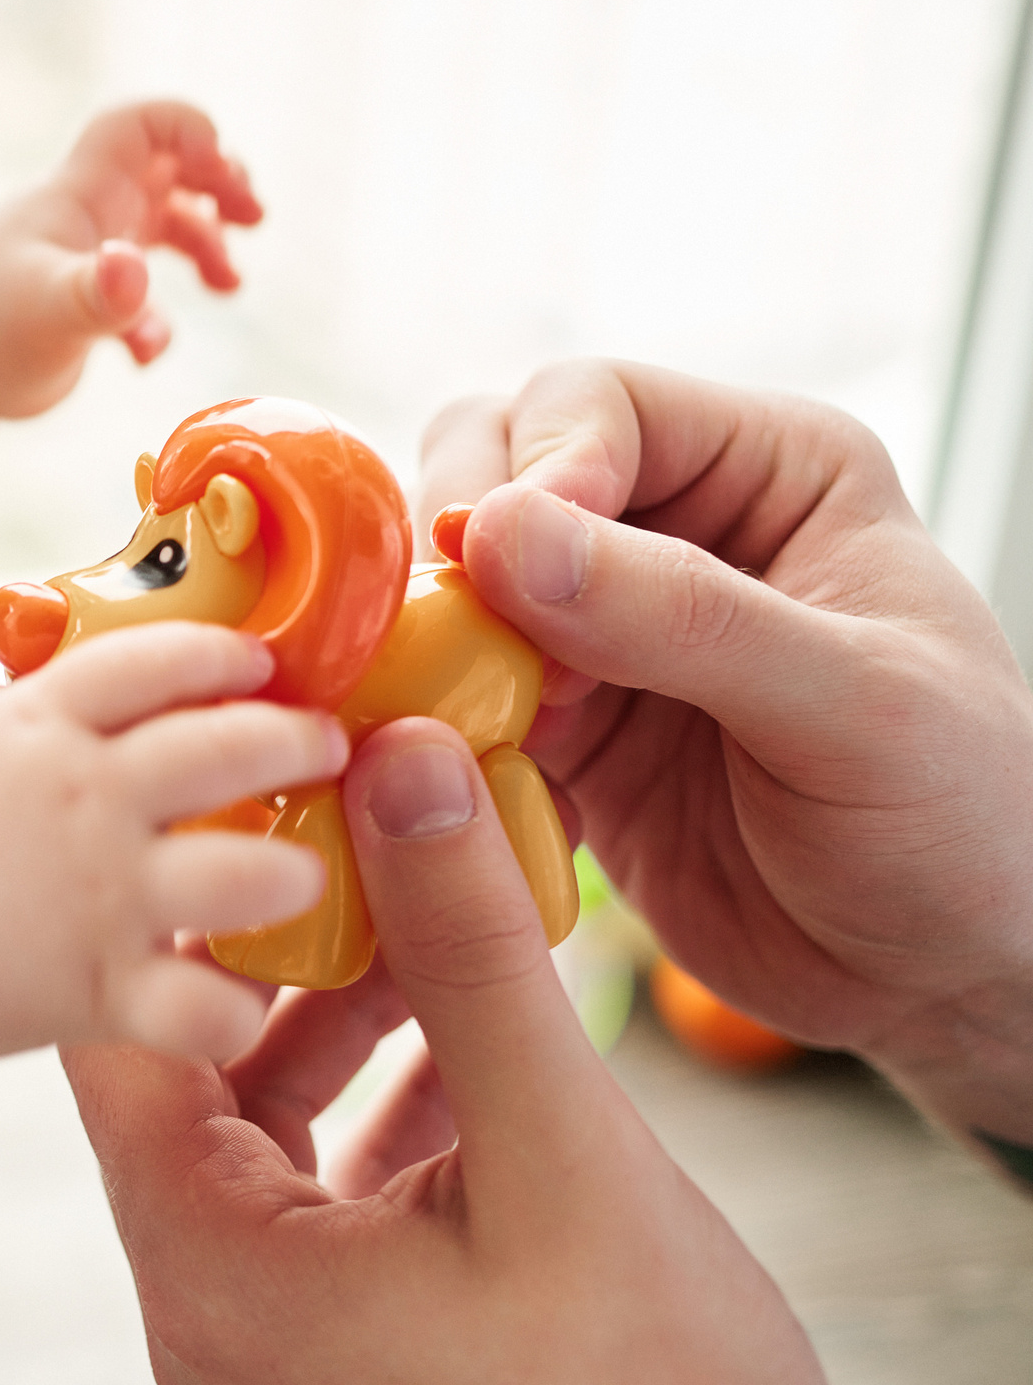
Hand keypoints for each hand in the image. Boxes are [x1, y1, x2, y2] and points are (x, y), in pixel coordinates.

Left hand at [0, 99, 261, 426]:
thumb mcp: (47, 315)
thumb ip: (96, 295)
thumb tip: (132, 272)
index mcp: (81, 195)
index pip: (142, 125)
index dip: (190, 130)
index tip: (220, 175)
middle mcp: (88, 214)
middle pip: (169, 164)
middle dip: (219, 182)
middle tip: (252, 218)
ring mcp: (86, 255)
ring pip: (164, 224)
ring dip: (206, 244)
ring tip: (229, 284)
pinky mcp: (80, 301)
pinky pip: (138, 291)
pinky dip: (158, 317)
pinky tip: (144, 354)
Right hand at [0, 621, 341, 1060]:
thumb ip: (14, 714)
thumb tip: (54, 688)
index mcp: (41, 724)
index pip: (157, 657)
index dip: (224, 652)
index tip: (261, 661)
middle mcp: (85, 797)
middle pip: (226, 745)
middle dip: (295, 739)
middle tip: (324, 747)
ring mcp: (99, 894)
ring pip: (242, 873)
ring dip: (291, 872)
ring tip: (305, 875)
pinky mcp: (96, 987)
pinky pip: (200, 1007)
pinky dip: (231, 1009)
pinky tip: (241, 1001)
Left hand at [65, 717, 876, 1384]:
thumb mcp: (556, 1155)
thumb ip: (466, 951)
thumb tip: (403, 768)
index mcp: (210, 1268)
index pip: (121, 1034)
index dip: (168, 901)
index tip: (229, 797)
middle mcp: (212, 1313)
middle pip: (194, 1075)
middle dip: (273, 949)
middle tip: (340, 830)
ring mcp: (280, 1347)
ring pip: (271, 1131)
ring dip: (346, 1023)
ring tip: (423, 914)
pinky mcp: (351, 1360)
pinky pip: (331, 1196)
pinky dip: (386, 1107)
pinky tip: (472, 1035)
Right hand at [419, 359, 1032, 1151]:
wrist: (937, 982)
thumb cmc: (957, 827)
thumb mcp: (848, 708)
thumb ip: (681, 615)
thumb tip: (501, 537)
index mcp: (770, 470)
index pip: (595, 402)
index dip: (533, 467)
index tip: (498, 564)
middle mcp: (674, 527)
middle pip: (491, 465)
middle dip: (456, 543)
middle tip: (460, 640)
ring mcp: (599, 630)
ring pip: (450, 579)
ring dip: (429, 637)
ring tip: (461, 714)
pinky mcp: (552, 729)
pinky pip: (444, 692)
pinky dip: (426, 722)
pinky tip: (457, 774)